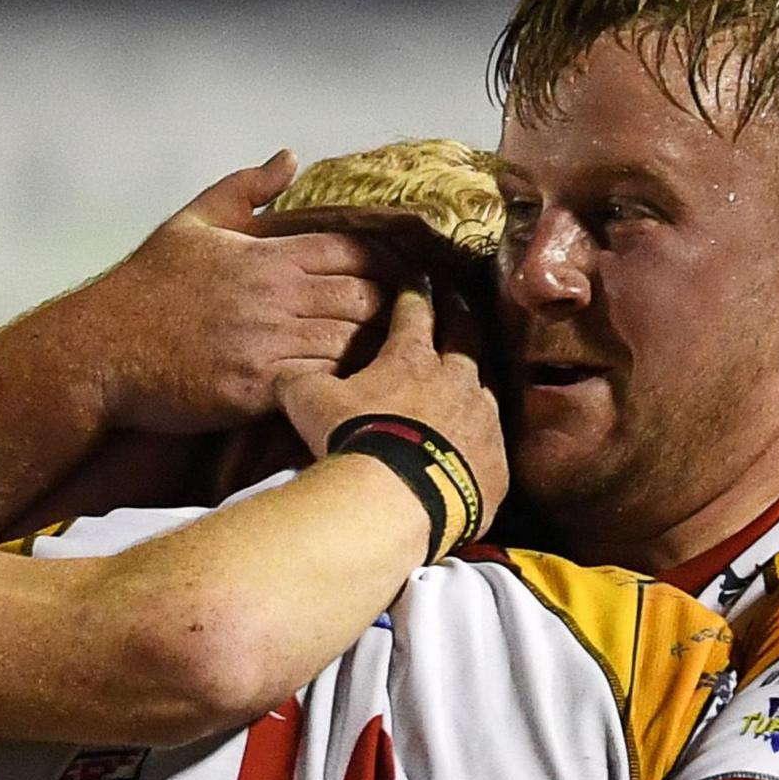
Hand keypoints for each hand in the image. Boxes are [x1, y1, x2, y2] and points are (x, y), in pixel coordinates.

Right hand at [66, 152, 396, 433]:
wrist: (103, 348)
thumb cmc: (147, 285)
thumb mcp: (193, 220)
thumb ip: (247, 188)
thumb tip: (291, 158)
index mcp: (270, 256)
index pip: (356, 251)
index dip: (382, 263)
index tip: (388, 277)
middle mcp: (276, 298)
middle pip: (366, 300)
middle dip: (384, 311)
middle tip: (391, 323)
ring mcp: (267, 346)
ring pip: (350, 347)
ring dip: (366, 353)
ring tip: (375, 358)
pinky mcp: (255, 390)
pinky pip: (319, 386)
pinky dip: (336, 386)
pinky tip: (339, 388)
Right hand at [277, 288, 509, 536]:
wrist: (395, 500)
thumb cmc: (353, 441)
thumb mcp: (309, 402)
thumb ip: (299, 381)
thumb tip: (282, 374)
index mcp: (411, 358)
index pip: (415, 311)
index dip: (415, 292)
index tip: (417, 279)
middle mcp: (457, 380)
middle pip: (466, 335)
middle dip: (459, 314)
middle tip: (457, 300)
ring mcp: (483, 421)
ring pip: (487, 388)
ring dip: (477, 379)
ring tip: (473, 377)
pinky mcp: (495, 464)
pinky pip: (493, 446)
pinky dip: (482, 440)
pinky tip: (475, 447)